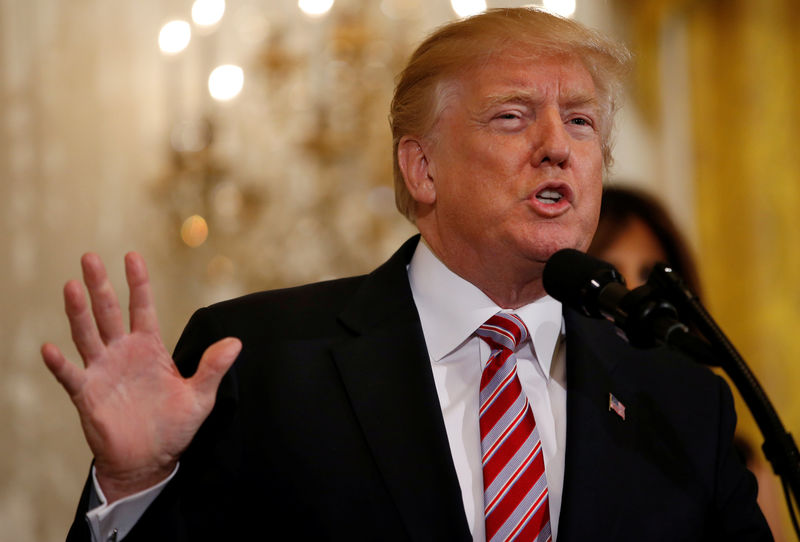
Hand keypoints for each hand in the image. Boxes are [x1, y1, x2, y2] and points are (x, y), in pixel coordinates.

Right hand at [41, 252, 240, 502]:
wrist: (150, 460)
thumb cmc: (174, 426)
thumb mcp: (200, 396)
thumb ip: (213, 368)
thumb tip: (236, 342)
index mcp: (150, 347)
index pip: (142, 307)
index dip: (138, 282)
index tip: (132, 256)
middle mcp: (123, 353)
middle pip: (109, 312)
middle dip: (100, 285)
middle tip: (89, 257)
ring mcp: (103, 371)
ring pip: (87, 335)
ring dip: (78, 312)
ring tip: (71, 286)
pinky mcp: (88, 395)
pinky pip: (71, 376)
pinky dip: (60, 364)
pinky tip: (51, 348)